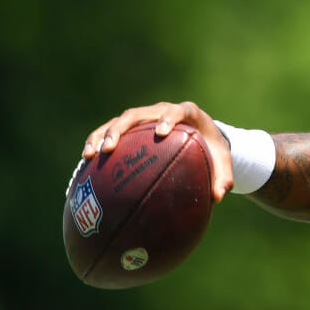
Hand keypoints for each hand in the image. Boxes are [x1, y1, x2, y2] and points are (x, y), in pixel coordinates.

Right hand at [83, 101, 234, 201]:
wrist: (202, 136)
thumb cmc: (212, 149)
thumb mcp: (223, 162)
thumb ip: (223, 178)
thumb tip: (218, 198)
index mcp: (188, 114)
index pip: (177, 111)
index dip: (168, 118)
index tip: (161, 132)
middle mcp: (162, 111)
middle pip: (138, 113)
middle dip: (122, 128)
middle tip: (111, 147)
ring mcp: (145, 117)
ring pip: (119, 120)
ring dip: (102, 135)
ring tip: (90, 155)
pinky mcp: (133, 127)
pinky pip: (110, 131)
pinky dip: (97, 143)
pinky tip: (85, 163)